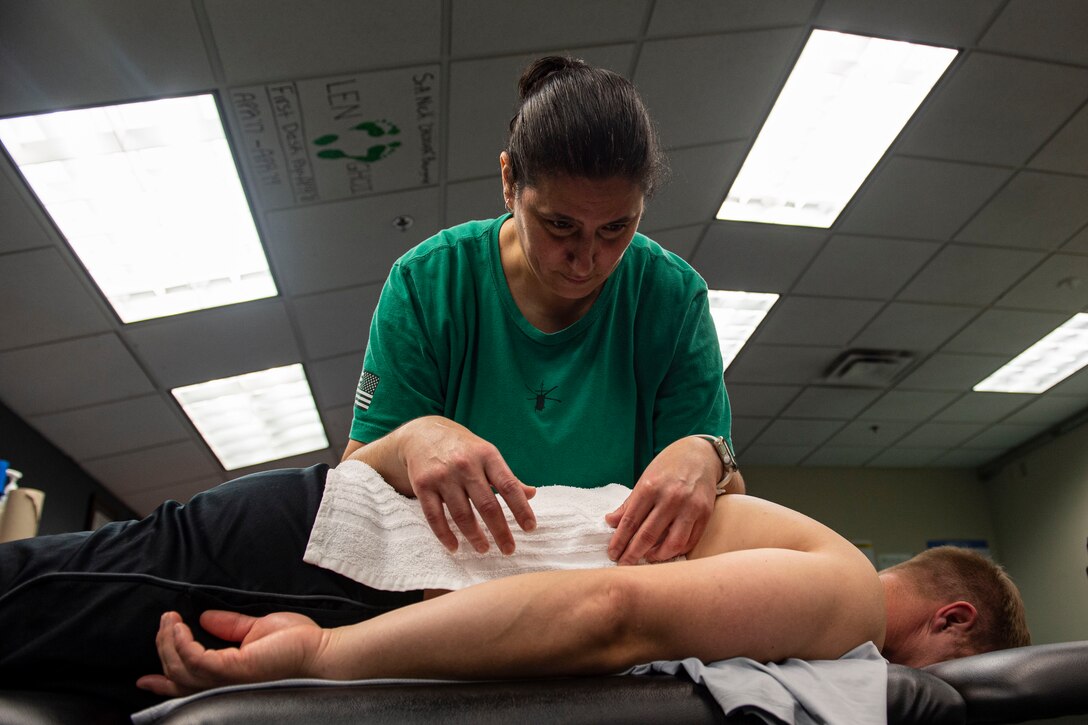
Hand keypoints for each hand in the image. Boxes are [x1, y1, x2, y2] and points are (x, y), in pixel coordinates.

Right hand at [136, 611, 323, 696]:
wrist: (320, 650)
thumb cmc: (296, 643)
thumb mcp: (255, 630)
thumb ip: (229, 627)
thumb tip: (205, 617)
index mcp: (227, 676)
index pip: (188, 684)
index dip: (163, 683)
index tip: (144, 678)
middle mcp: (223, 684)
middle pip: (178, 676)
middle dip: (163, 650)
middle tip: (164, 624)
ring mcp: (227, 680)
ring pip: (180, 668)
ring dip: (168, 642)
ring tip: (170, 619)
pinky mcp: (233, 670)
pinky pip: (195, 659)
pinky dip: (182, 643)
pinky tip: (180, 626)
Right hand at [396, 417, 536, 555]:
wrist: (423, 433)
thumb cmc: (463, 448)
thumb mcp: (487, 454)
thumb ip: (507, 477)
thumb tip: (532, 494)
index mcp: (487, 455)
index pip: (508, 486)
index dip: (521, 508)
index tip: (530, 528)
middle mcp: (466, 465)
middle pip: (487, 505)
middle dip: (500, 531)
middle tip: (509, 550)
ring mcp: (443, 476)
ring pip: (462, 514)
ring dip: (474, 536)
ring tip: (484, 549)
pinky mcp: (423, 485)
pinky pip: (434, 516)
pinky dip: (445, 535)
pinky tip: (454, 547)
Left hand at [604, 436, 718, 564]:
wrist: (701, 454)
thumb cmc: (669, 466)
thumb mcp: (645, 479)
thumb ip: (629, 503)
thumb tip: (611, 521)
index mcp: (650, 487)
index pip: (630, 521)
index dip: (619, 541)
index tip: (612, 553)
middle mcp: (670, 498)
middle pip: (647, 535)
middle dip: (633, 553)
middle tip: (624, 564)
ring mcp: (689, 507)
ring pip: (671, 543)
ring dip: (656, 556)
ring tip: (646, 558)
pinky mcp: (705, 514)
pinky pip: (689, 541)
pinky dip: (676, 551)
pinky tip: (666, 552)